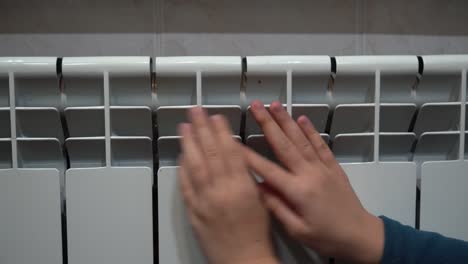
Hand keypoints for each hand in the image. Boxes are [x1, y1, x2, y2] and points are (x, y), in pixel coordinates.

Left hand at [178, 107, 277, 263]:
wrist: (244, 259)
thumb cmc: (257, 234)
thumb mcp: (261, 200)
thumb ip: (248, 177)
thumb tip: (236, 156)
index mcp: (242, 187)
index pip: (229, 151)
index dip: (221, 131)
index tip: (216, 116)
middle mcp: (221, 190)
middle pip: (209, 152)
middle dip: (201, 128)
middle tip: (195, 111)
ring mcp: (204, 200)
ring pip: (194, 165)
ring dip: (188, 143)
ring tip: (184, 126)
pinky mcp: (193, 211)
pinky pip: (185, 185)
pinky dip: (182, 168)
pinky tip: (181, 155)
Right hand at [244, 100, 383, 262]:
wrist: (360, 236)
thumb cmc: (327, 237)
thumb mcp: (297, 230)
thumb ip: (276, 206)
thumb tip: (257, 188)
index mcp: (298, 191)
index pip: (267, 169)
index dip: (248, 156)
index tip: (233, 142)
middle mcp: (309, 173)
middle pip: (284, 144)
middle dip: (268, 123)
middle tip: (256, 106)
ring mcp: (323, 168)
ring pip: (301, 139)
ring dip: (287, 120)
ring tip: (274, 104)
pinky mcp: (333, 167)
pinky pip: (320, 145)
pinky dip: (311, 131)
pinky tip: (302, 119)